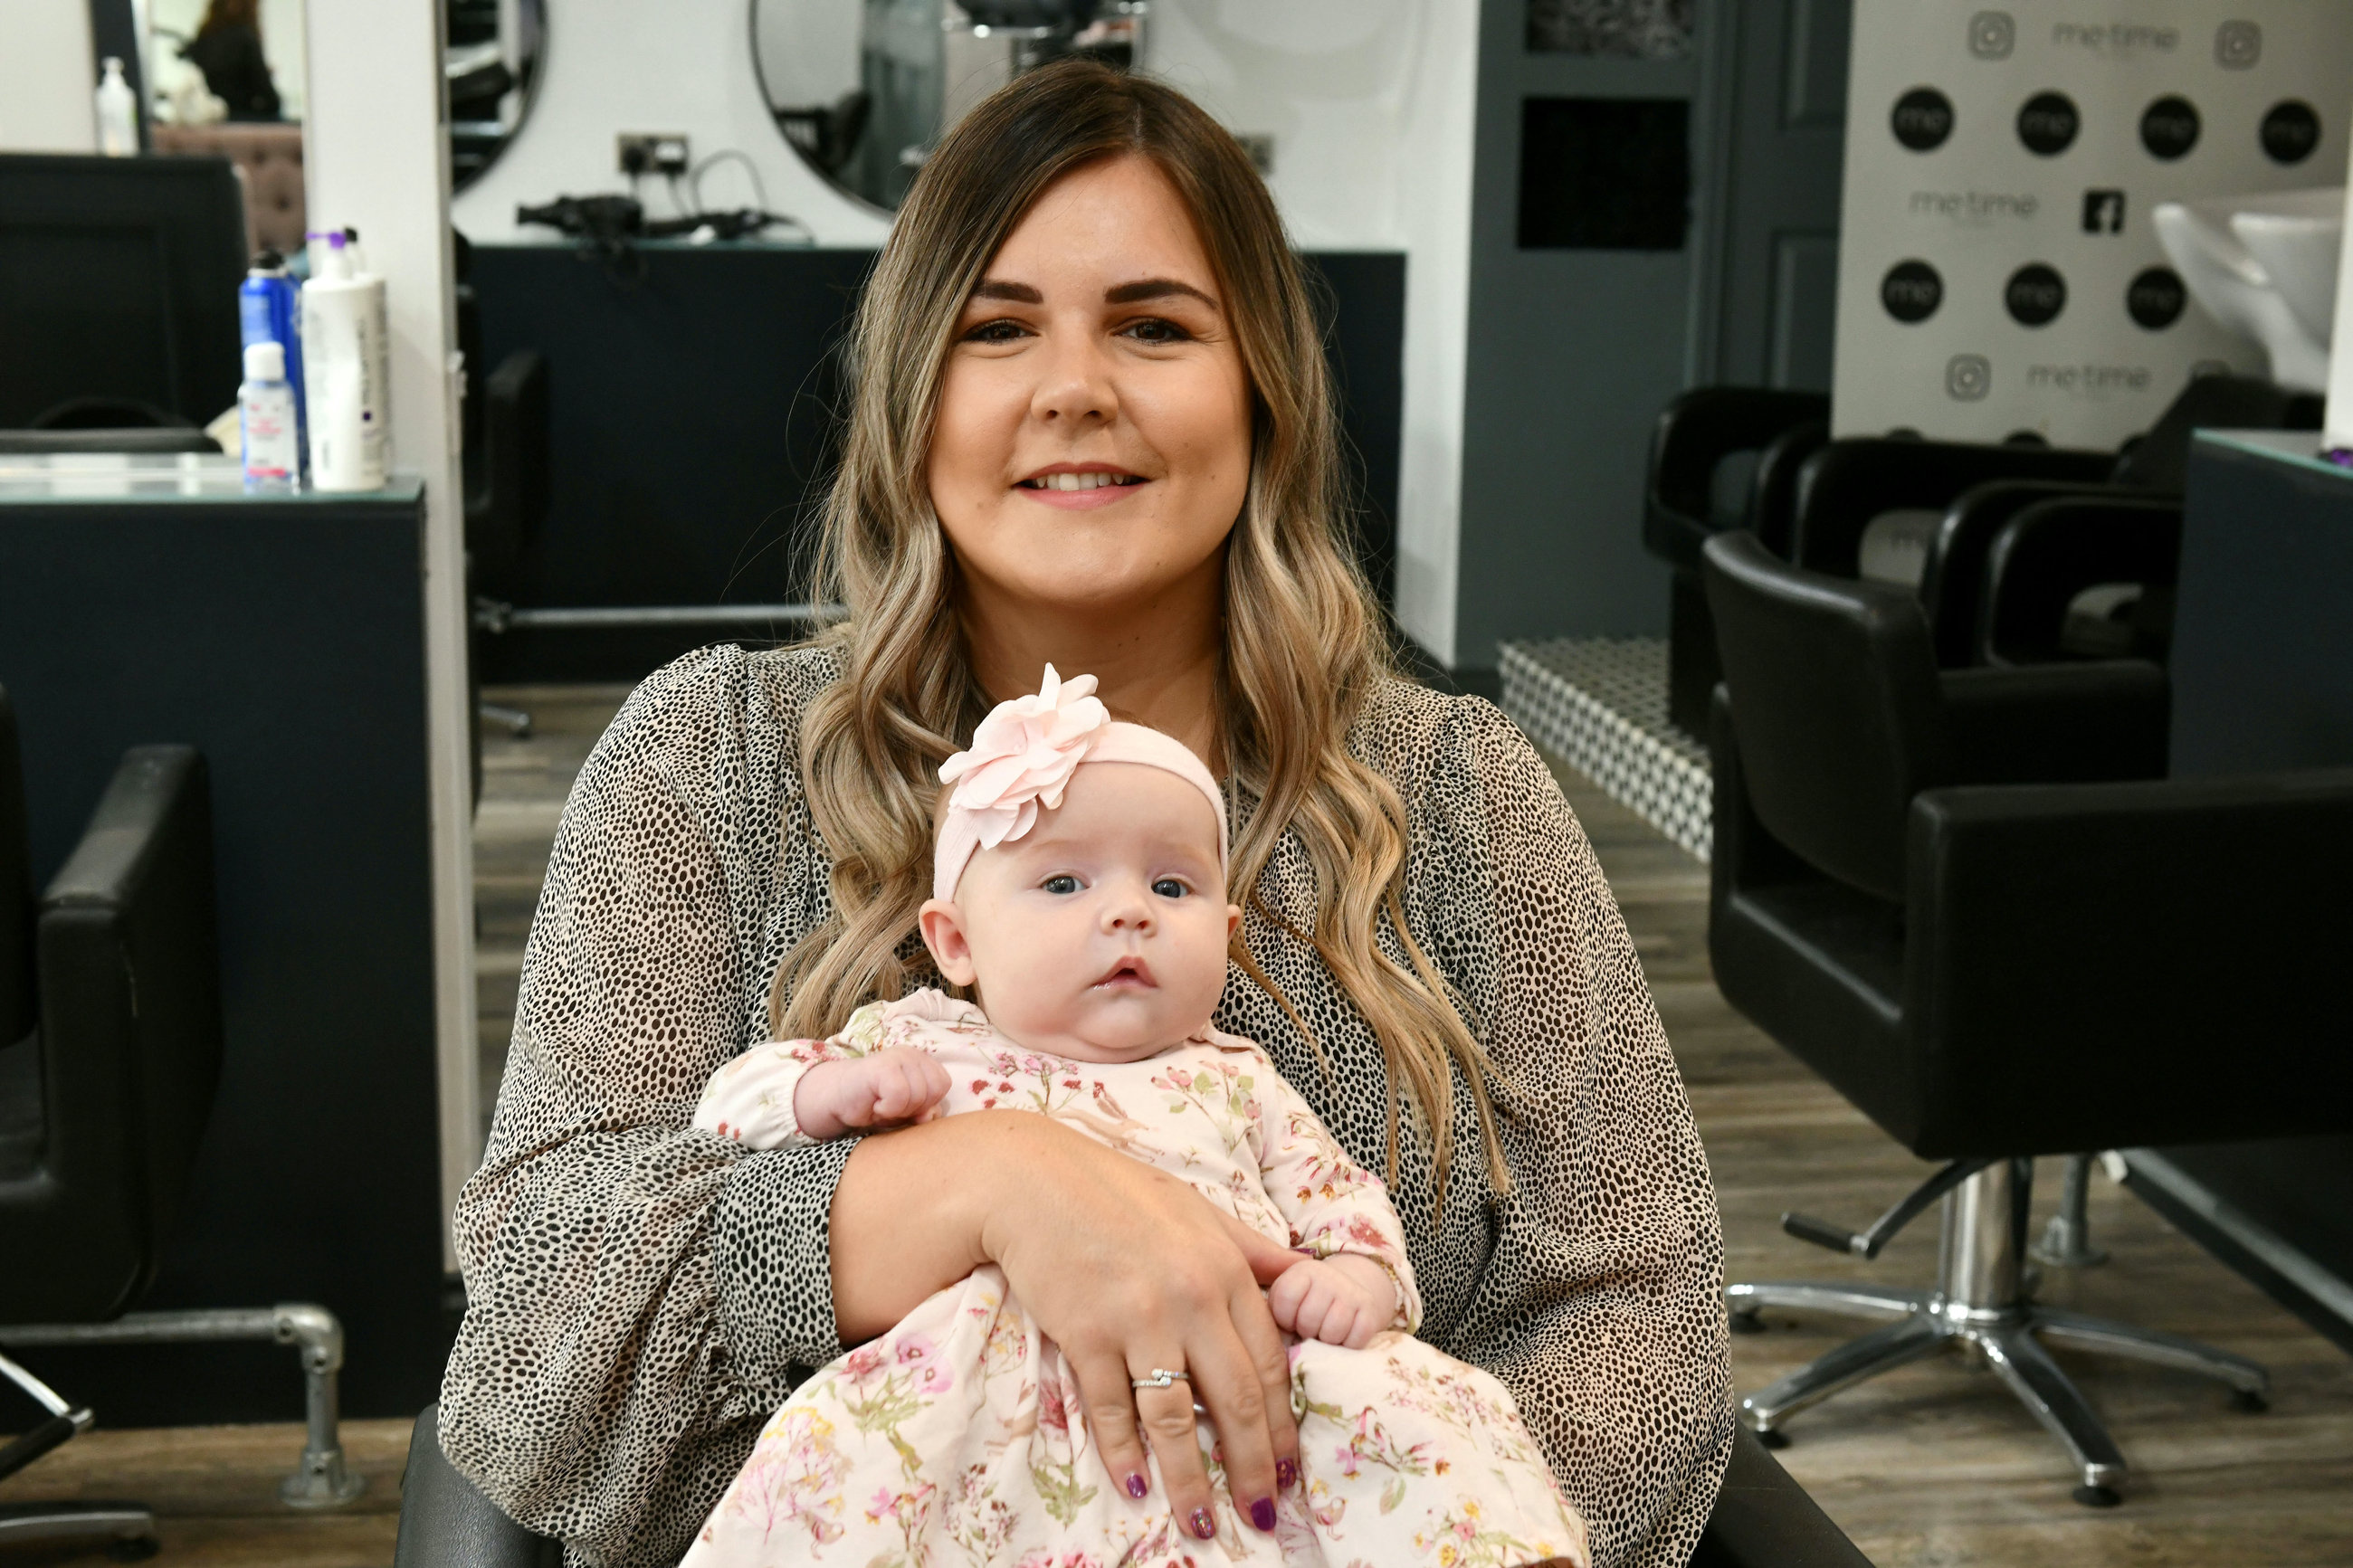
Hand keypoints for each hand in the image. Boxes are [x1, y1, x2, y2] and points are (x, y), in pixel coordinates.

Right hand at [792, 1048, 949, 1140]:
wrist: (836, 1099)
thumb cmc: (873, 1104)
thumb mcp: (905, 1111)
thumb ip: (924, 1112)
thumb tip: (931, 1116)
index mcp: (921, 1060)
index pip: (943, 1084)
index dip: (926, 1103)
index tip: (904, 1106)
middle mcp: (911, 1053)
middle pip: (934, 1090)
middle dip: (913, 1108)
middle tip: (890, 1106)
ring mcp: (897, 1057)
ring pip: (919, 1095)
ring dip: (899, 1110)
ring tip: (881, 1104)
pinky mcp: (882, 1067)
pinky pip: (900, 1095)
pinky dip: (888, 1108)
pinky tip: (875, 1105)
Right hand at [832, 1112, 1301, 1540]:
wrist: (1031, 1179)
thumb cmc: (1117, 1193)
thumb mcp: (1200, 1210)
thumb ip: (1253, 1251)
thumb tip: (1306, 1279)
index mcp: (1227, 1269)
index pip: (1269, 1365)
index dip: (1281, 1426)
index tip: (1287, 1470)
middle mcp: (1191, 1298)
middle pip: (1234, 1401)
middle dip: (1252, 1468)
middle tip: (1261, 1517)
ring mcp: (1138, 1318)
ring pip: (1176, 1420)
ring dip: (1192, 1481)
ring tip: (1204, 1525)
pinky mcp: (1085, 1334)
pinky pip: (1113, 1410)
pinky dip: (1124, 1455)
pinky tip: (1136, 1488)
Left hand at [1266, 1254, 1393, 1348]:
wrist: (1345, 1291)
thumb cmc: (1306, 1303)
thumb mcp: (1285, 1300)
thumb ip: (1272, 1314)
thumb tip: (1270, 1342)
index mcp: (1300, 1272)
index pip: (1284, 1302)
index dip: (1285, 1320)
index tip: (1290, 1320)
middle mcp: (1327, 1276)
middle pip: (1309, 1320)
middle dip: (1306, 1332)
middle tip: (1309, 1329)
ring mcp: (1351, 1292)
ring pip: (1333, 1331)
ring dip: (1326, 1341)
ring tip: (1324, 1333)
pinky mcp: (1370, 1309)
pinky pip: (1355, 1340)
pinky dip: (1347, 1346)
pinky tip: (1342, 1336)